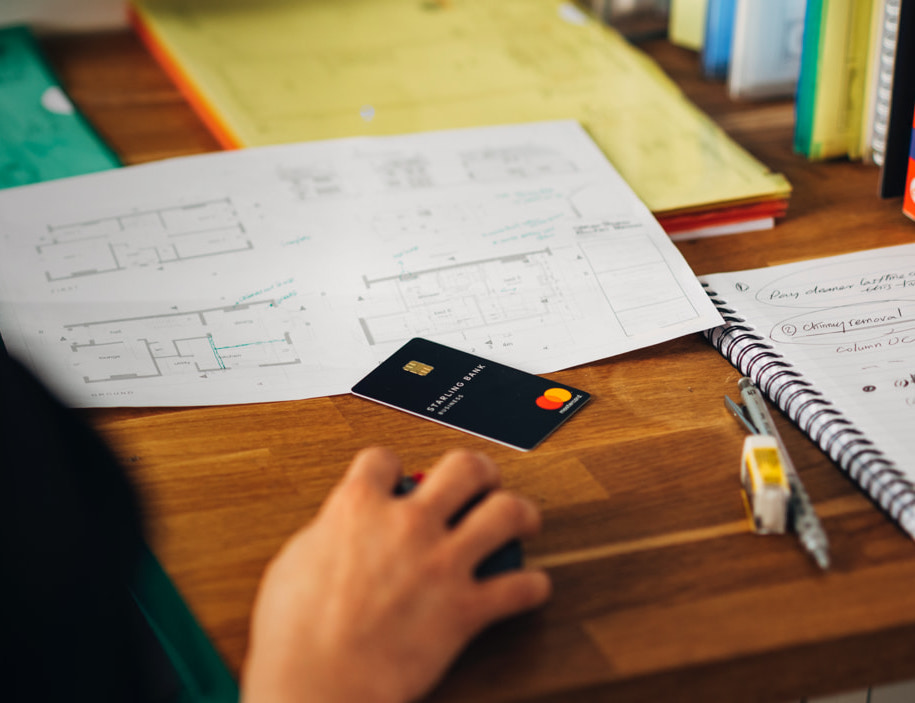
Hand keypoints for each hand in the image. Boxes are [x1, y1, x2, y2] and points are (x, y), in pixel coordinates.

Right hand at [241, 447, 550, 702]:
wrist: (316, 688)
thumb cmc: (293, 639)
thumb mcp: (293, 564)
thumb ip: (328, 534)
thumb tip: (339, 529)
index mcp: (359, 508)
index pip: (381, 458)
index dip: (390, 465)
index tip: (396, 476)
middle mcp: (408, 525)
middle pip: (463, 467)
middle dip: (479, 470)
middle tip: (481, 481)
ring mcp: (442, 563)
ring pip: (506, 512)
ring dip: (519, 513)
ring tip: (520, 519)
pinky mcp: (466, 609)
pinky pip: (521, 588)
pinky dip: (531, 587)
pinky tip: (529, 586)